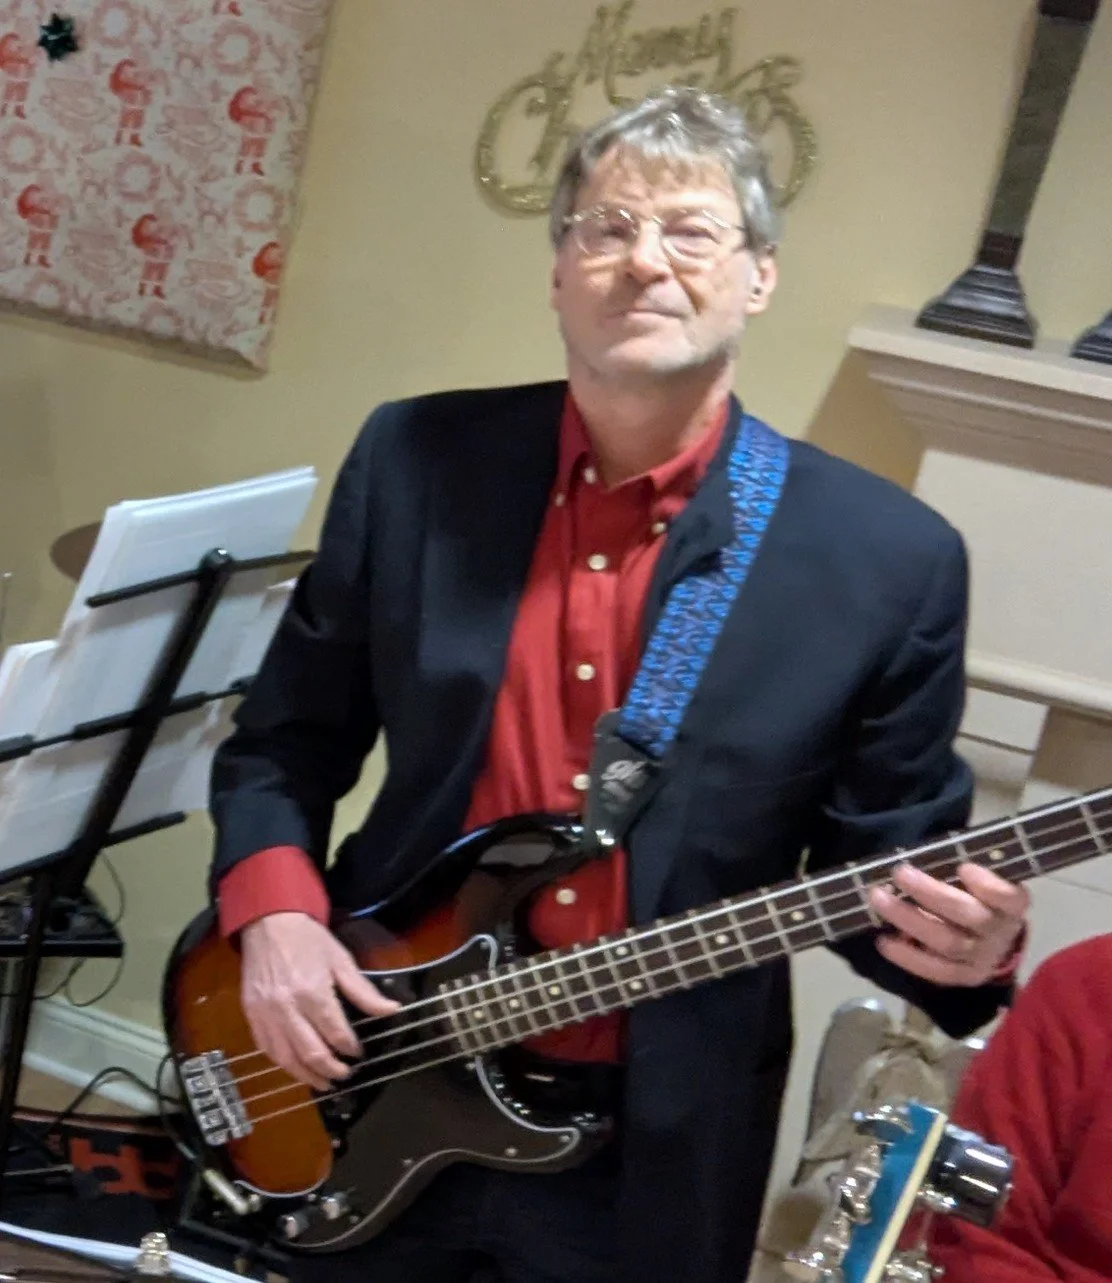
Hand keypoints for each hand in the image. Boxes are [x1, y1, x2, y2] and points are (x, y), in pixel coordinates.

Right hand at [240, 911, 399, 1089]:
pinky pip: (266, 1049)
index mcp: (313, 993)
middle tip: (345, 1075)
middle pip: (311, 1052)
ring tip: (324, 1083)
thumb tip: (392, 1010)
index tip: (359, 1052)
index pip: (336, 1033)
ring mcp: (265, 1015)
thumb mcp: (341, 960)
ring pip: (286, 1058)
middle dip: (331, 1069)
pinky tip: (296, 1068)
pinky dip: (283, 1064)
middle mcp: (287, 1009)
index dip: (350, 1047)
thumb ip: (364, 992)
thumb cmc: (309, 940)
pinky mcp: (251, 1016)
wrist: (269, 923)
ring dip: (306, 1075)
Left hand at [869, 862, 1028, 986]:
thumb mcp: (981, 879)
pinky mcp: (965, 976)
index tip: (963, 867)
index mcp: (1012, 904)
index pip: (1008, 896)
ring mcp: (984, 958)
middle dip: (930, 893)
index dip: (987, 884)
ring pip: (948, 942)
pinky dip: (909, 957)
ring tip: (880, 900)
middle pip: (968, 915)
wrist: (997, 941)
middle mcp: (1001, 932)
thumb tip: (918, 858)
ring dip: (910, 920)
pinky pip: (937, 971)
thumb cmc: (980, 897)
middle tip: (899, 872)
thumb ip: (958, 870)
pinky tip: (884, 941)